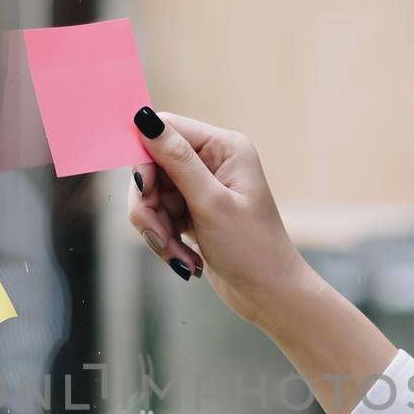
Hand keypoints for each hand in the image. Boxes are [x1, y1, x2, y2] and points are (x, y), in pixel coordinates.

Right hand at [126, 107, 313, 327]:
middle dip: (149, 206)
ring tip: (178, 256)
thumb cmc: (251, 249)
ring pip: (152, 197)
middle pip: (152, 167)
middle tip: (159, 236)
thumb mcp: (210, 203)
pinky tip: (186, 260)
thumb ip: (176, 160)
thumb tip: (144, 118)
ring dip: (157, 230)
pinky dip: (165, 240)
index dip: (145, 157)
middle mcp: (213, 161)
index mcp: (224, 147)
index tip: (143, 190)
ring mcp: (202, 188)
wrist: (269, 295)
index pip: (167, 130)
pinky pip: (160, 216)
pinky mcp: (194, 212)